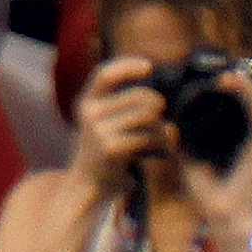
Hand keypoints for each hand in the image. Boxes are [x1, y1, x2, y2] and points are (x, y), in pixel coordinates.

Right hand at [69, 57, 169, 189]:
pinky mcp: (111, 148)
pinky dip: (161, 146)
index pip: (105, 74)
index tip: (149, 66)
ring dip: (163, 131)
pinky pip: (148, 138)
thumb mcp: (108, 124)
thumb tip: (161, 100)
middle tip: (163, 127)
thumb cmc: (107, 153)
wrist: (88, 185)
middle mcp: (90, 112)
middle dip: (159, 111)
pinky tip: (159, 154)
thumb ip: (125, 107)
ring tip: (162, 143)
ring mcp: (98, 129)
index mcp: (88, 101)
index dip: (127, 66)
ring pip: (148, 117)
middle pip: (141, 98)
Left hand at [174, 71, 251, 237]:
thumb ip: (180, 143)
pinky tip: (235, 82)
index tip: (220, 77)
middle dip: (244, 84)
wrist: (221, 217)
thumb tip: (167, 124)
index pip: (243, 112)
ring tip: (229, 74)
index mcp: (238, 143)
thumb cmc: (207, 195)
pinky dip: (249, 96)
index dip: (238, 92)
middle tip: (227, 70)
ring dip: (246, 86)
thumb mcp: (187, 162)